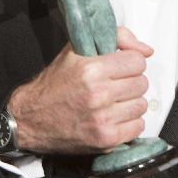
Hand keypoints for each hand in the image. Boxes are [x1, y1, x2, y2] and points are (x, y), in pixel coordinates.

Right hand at [8, 27, 150, 153]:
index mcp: (92, 69)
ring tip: (113, 102)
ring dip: (130, 103)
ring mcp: (102, 119)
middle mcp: (98, 94)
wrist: (30, 118)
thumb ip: (115, 38)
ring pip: (141, 105)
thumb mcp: (77, 49)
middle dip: (130, 82)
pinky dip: (129, 122)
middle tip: (115, 85)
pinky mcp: (105, 139)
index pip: (138, 61)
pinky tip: (113, 117)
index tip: (120, 67)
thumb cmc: (55, 82)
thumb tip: (148, 50)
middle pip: (142, 83)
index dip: (130, 62)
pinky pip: (138, 127)